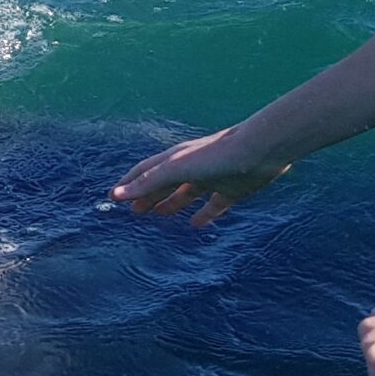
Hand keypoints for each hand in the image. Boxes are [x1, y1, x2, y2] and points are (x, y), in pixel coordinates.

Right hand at [110, 126, 291, 226]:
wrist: (261, 150)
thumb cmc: (216, 156)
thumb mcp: (177, 169)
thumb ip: (148, 182)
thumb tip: (117, 194)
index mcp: (175, 160)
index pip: (145, 172)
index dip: (129, 184)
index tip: (114, 196)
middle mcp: (192, 168)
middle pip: (164, 184)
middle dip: (148, 196)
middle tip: (135, 212)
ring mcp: (212, 179)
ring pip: (186, 194)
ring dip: (171, 204)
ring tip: (159, 215)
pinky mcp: (231, 190)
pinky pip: (214, 206)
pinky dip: (204, 215)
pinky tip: (197, 224)